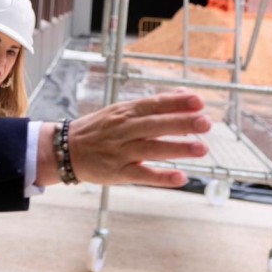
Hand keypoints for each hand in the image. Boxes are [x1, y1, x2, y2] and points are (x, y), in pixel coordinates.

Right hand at [36, 90, 210, 188]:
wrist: (65, 149)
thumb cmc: (98, 129)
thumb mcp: (121, 111)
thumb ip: (152, 104)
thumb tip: (183, 93)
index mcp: (125, 112)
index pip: (154, 104)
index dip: (176, 102)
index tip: (199, 101)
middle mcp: (123, 130)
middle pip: (155, 125)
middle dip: (182, 123)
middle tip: (206, 123)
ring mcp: (120, 152)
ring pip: (152, 149)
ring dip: (178, 149)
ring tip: (202, 148)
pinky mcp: (117, 173)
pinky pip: (142, 175)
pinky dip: (162, 177)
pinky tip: (181, 177)